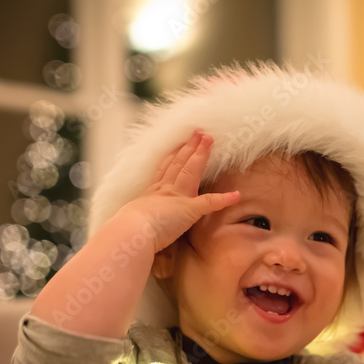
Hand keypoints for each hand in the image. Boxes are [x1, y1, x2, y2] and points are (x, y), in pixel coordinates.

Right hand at [115, 130, 239, 252]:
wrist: (131, 231)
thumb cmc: (127, 231)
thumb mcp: (130, 220)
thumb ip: (136, 218)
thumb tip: (127, 223)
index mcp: (151, 194)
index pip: (164, 169)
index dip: (173, 155)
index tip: (178, 144)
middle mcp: (164, 191)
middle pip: (179, 163)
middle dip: (189, 147)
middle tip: (199, 132)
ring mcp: (177, 197)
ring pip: (191, 171)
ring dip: (201, 156)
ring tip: (209, 140)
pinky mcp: (189, 209)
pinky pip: (209, 202)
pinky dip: (223, 199)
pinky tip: (235, 195)